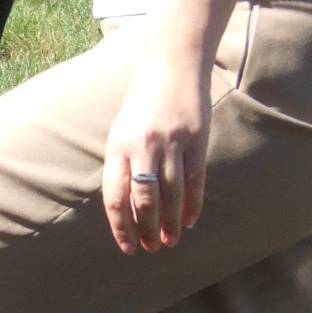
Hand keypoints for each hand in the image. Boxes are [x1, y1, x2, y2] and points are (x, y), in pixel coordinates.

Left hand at [101, 41, 209, 253]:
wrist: (171, 64)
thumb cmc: (142, 102)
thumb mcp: (122, 130)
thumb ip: (124, 164)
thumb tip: (128, 206)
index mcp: (118, 146)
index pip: (115, 196)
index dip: (121, 225)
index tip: (128, 247)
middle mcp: (142, 146)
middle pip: (144, 199)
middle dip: (147, 229)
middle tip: (152, 248)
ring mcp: (171, 142)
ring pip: (171, 193)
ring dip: (169, 222)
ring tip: (170, 241)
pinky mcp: (196, 138)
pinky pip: (194, 179)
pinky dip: (192, 203)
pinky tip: (189, 220)